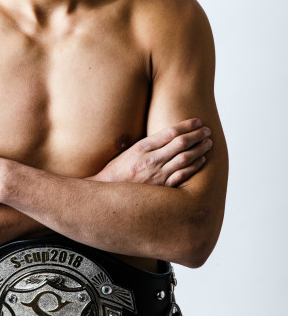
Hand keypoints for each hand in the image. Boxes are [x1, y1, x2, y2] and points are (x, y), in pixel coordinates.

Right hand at [90, 119, 211, 186]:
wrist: (107, 193)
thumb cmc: (117, 171)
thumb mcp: (128, 152)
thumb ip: (147, 144)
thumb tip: (167, 135)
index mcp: (141, 148)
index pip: (170, 132)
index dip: (187, 125)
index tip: (198, 121)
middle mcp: (151, 160)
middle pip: (180, 144)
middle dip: (197, 135)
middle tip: (207, 131)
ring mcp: (157, 175)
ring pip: (185, 159)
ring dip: (199, 149)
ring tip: (208, 143)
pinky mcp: (161, 188)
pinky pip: (182, 175)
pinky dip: (194, 167)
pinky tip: (201, 160)